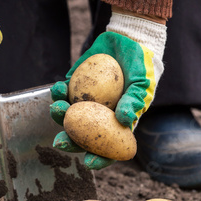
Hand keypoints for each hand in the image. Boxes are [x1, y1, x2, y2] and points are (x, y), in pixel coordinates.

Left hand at [50, 12, 166, 169]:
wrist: (129, 38)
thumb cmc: (142, 65)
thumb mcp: (143, 83)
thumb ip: (135, 101)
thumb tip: (124, 120)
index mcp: (118, 123)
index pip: (109, 148)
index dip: (99, 159)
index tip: (88, 162)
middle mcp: (99, 116)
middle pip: (82, 137)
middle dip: (69, 142)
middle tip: (59, 142)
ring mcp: (85, 102)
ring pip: (68, 116)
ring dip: (59, 116)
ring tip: (57, 108)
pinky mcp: (74, 85)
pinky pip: (63, 93)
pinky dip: (58, 92)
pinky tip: (57, 88)